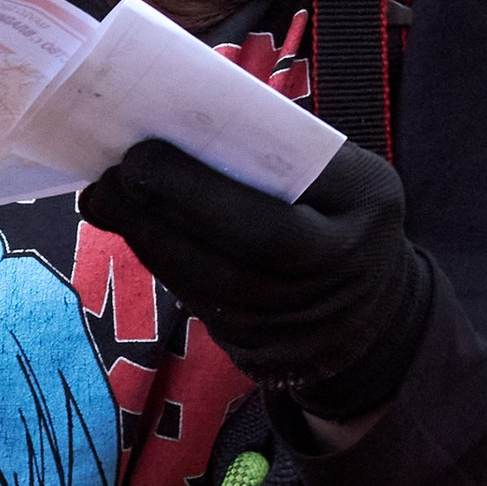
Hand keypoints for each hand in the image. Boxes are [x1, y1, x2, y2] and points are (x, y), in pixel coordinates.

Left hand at [77, 135, 434, 419]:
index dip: (198, 189)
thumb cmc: (342, 211)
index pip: (274, 207)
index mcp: (367, 207)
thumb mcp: (341, 172)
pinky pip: (205, 309)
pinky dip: (166, 267)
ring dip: (149, 240)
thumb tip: (180, 129)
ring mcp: (306, 328)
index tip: (143, 152)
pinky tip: (138, 233)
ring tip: (109, 200)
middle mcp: (342, 276)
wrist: (377, 304)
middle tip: (114, 175)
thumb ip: (282, 151)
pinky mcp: (270, 356)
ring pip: (211, 287)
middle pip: (236, 253)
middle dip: (163, 212)